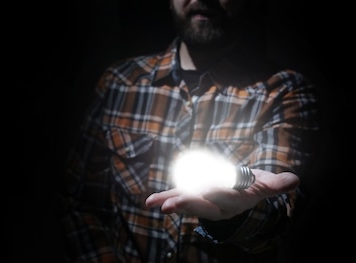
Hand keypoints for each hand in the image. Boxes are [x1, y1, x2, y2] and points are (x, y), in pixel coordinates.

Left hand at [144, 169, 298, 219]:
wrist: (241, 191)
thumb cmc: (255, 185)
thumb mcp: (267, 183)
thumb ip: (277, 184)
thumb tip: (294, 180)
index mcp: (237, 201)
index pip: (228, 197)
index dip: (218, 192)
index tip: (207, 188)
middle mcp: (219, 206)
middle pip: (203, 206)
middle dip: (187, 204)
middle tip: (171, 204)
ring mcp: (203, 203)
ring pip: (187, 204)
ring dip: (172, 203)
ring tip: (156, 204)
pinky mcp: (191, 197)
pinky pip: (177, 197)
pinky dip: (164, 198)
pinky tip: (149, 201)